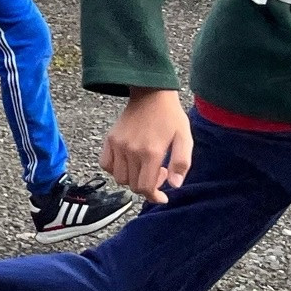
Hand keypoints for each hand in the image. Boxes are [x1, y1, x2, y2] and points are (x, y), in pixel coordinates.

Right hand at [102, 89, 191, 203]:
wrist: (151, 93)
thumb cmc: (170, 116)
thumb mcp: (185, 138)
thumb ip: (182, 163)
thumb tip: (174, 185)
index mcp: (151, 152)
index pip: (145, 187)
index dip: (154, 197)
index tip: (163, 196)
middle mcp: (131, 151)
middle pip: (133, 185)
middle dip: (147, 187)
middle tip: (159, 173)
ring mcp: (118, 145)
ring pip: (119, 178)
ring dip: (132, 179)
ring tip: (144, 167)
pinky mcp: (110, 140)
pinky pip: (105, 164)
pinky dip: (115, 170)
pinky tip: (128, 163)